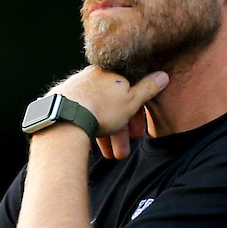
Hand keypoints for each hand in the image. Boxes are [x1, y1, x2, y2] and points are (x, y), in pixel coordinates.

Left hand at [49, 67, 168, 159]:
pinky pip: (82, 113)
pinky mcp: (62, 99)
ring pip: (97, 111)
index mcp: (110, 71)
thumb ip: (148, 88)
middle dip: (120, 131)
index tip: (138, 135)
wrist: (65, 116)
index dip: (137, 116)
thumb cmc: (102, 108)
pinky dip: (89, 128)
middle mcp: (92, 75)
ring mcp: (75, 87)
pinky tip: (90, 143)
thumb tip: (163, 75)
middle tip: (123, 152)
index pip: (129, 92)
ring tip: (109, 156)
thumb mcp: (132, 100)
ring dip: (106, 135)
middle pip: (112, 105)